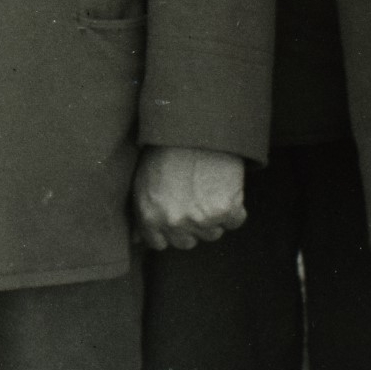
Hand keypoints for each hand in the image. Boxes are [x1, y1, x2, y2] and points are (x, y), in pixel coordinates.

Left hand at [133, 146, 249, 250]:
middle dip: (190, 225)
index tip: (175, 217)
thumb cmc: (166, 148)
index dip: (168, 231)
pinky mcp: (226, 211)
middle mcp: (173, 221)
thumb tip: (135, 240)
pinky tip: (225, 187)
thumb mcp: (143, 179)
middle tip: (193, 198)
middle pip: (186, 242)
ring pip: (212, 233)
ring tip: (208, 187)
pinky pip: (235, 221)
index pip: (159, 243)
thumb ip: (141, 212)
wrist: (196, 126)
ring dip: (213, 216)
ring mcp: (201, 218)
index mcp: (149, 215)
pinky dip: (235, 208)